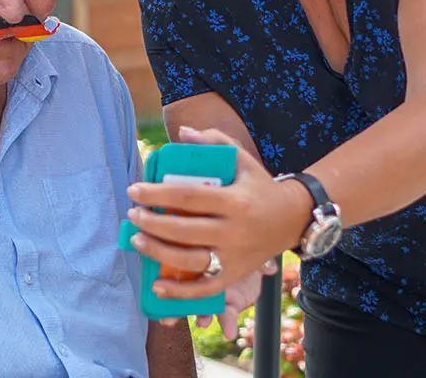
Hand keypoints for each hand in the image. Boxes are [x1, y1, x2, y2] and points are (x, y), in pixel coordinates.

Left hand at [126, 127, 311, 302]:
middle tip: (132, 215)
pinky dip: (180, 293)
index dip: (157, 194)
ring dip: (158, 253)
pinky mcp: (235, 275)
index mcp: (234, 201)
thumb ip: (214, 141)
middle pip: (185, 231)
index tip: (134, 190)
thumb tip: (183, 133)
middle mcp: (235, 231)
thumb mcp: (242, 158)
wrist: (294, 218)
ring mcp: (235, 257)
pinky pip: (205, 289)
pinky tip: (156, 285)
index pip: (188, 196)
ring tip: (137, 239)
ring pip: (191, 261)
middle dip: (152, 223)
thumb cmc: (260, 185)